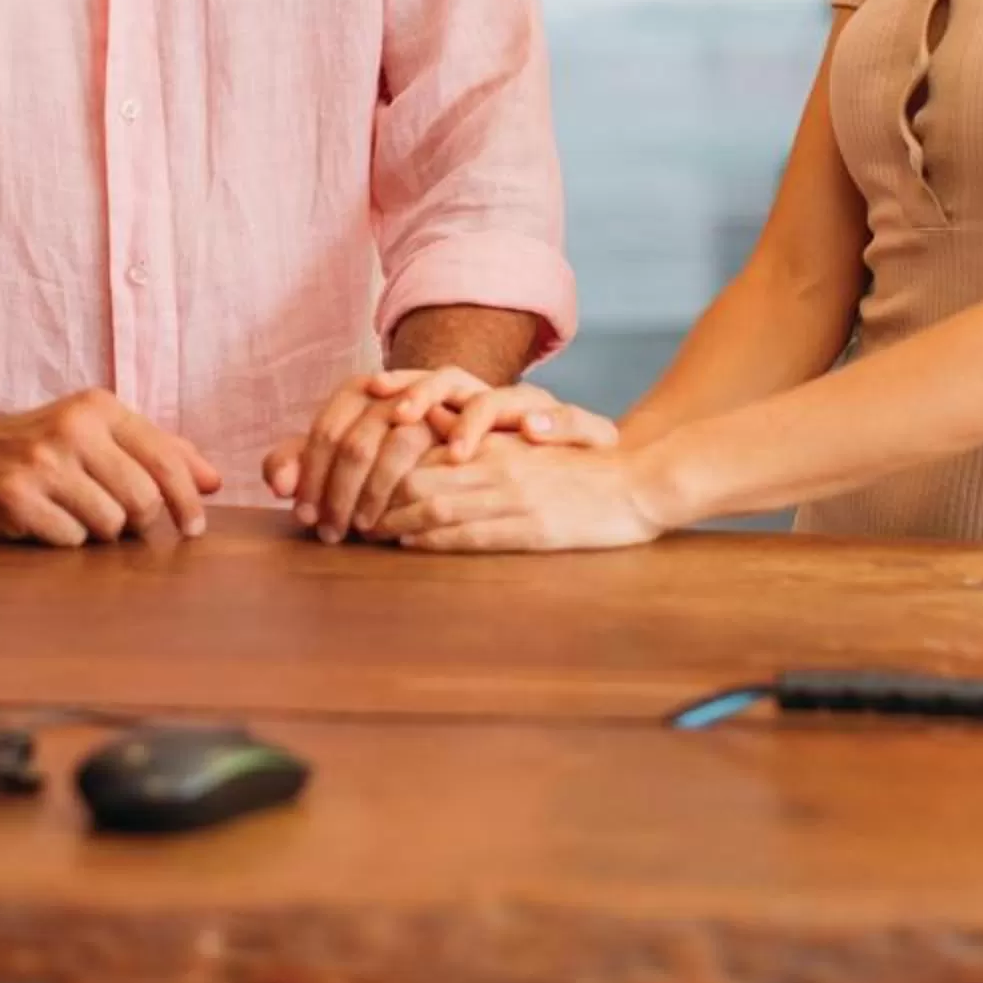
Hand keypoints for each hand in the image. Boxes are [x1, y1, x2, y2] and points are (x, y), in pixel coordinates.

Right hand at [0, 390, 218, 546]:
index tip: (194, 528)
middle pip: (142, 499)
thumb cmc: (42, 446)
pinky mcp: (14, 495)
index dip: (187, 500)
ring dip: (99, 532)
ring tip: (75, 513)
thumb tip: (214, 481)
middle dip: (138, 522)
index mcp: (99, 408)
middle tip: (119, 521)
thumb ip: (159, 451)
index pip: (165, 458)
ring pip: (109, 524)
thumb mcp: (99, 432)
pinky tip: (46, 520)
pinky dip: (65, 539)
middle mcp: (72, 428)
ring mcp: (41, 462)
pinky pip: (69, 539)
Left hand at [263, 368, 456, 543]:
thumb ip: (302, 461)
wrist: (464, 415)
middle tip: (334, 535)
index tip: (307, 519)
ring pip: (404, 441)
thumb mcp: (344, 451)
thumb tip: (280, 484)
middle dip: (341, 497)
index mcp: (359, 390)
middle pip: (359, 445)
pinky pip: (468, 420)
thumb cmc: (392, 446)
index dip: (311, 480)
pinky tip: (427, 501)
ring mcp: (440, 392)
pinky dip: (454, 448)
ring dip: (381, 487)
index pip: (325, 434)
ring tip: (368, 526)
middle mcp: (396, 387)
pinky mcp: (483, 399)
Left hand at [263, 368, 618, 543]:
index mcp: (497, 440)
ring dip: (396, 520)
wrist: (640, 485)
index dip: (384, 456)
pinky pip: (474, 534)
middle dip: (376, 494)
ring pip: (439, 503)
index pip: (426, 443)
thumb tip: (432, 437)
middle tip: (343, 510)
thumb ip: (484, 442)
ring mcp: (515, 496)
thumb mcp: (530, 447)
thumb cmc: (582, 470)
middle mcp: (498, 463)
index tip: (349, 469)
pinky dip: (435, 540)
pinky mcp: (533, 529)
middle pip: (420, 473)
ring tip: (364, 530)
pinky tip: (410, 545)